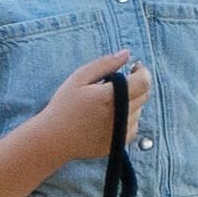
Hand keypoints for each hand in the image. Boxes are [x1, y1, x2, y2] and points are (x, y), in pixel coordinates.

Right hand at [29, 50, 148, 158]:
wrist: (53, 139)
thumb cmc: (63, 106)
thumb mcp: (79, 78)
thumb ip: (105, 63)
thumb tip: (127, 53)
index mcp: (110, 97)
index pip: (143, 82)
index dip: (143, 71)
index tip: (134, 68)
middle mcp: (120, 116)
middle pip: (144, 95)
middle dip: (136, 84)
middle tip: (118, 82)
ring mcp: (121, 131)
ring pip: (139, 110)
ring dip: (130, 102)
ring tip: (107, 102)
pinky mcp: (119, 143)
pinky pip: (133, 125)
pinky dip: (126, 117)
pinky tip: (107, 116)